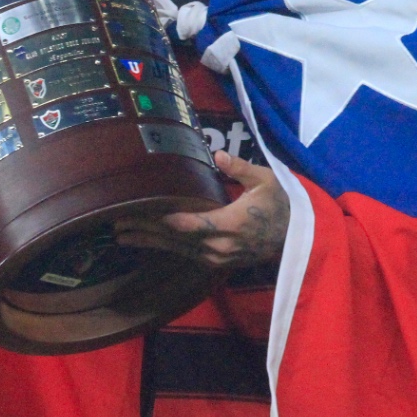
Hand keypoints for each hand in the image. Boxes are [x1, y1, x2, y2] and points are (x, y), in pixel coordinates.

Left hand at [115, 151, 288, 266]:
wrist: (300, 239)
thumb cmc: (283, 205)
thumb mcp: (267, 180)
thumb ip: (240, 168)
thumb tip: (218, 154)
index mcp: (230, 224)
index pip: (188, 224)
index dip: (161, 219)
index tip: (137, 211)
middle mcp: (219, 246)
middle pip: (175, 239)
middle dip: (145, 231)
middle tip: (116, 223)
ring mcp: (218, 258)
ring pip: (177, 250)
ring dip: (150, 242)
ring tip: (122, 236)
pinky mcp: (218, 262)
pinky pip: (187, 255)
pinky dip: (166, 248)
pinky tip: (149, 243)